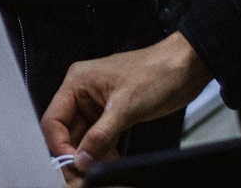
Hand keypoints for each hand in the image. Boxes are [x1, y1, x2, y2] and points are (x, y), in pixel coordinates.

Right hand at [40, 32, 211, 176]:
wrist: (186, 67)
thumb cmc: (157, 72)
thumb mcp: (126, 107)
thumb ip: (100, 135)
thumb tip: (82, 159)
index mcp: (77, 82)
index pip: (54, 119)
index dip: (60, 145)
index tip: (73, 164)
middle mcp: (83, 92)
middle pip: (67, 130)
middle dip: (75, 153)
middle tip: (84, 174)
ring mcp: (98, 103)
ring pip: (83, 136)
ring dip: (90, 155)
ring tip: (98, 171)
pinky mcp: (113, 113)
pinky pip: (100, 137)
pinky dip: (103, 152)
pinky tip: (110, 163)